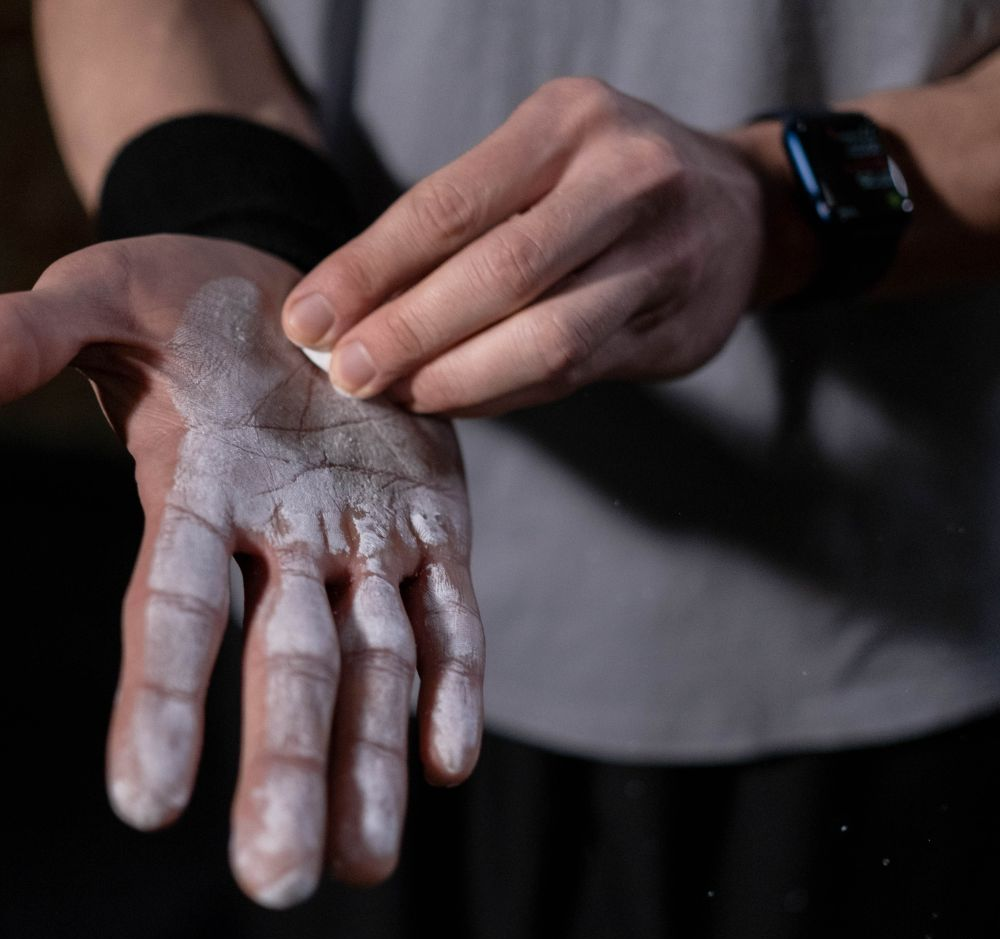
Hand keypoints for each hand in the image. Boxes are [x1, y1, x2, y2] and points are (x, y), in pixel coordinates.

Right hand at [0, 235, 483, 904]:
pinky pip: (449, 613)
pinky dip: (454, 681)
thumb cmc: (194, 303)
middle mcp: (283, 540)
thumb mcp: (112, 297)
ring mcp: (365, 539)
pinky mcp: (434, 523)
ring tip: (369, 859)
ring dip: (375, 759)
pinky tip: (449, 762)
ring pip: (374, 662)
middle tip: (282, 880)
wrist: (305, 300)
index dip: (160, 699)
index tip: (146, 802)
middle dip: (286, 768)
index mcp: (198, 495)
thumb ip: (43, 331)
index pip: (174, 611)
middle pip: (284, 669)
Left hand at [282, 76, 770, 415]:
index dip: (369, 270)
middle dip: (409, 333)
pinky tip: (457, 399)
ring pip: (545, 338)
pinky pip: (573, 374)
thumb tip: (354, 311)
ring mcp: (664, 258)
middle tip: (347, 374)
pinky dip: (503, 393)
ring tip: (398, 395)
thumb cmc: (606, 185)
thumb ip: (460, 228)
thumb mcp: (538, 164)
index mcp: (568, 123)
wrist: (740, 209)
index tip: (308, 319)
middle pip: (499, 273)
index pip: (448, 205)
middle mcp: (626, 180)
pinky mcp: (677, 329)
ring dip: (457, 378)